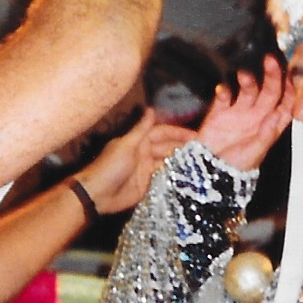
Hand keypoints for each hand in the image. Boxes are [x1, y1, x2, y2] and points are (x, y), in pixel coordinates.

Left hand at [74, 110, 193, 214]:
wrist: (97, 194)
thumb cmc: (110, 166)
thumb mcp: (127, 145)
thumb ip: (141, 129)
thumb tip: (151, 109)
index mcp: (140, 142)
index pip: (163, 133)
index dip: (179, 133)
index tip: (197, 135)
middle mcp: (145, 154)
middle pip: (168, 148)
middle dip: (184, 148)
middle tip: (205, 151)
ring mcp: (147, 171)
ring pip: (168, 163)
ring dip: (182, 163)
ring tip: (201, 164)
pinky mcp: (148, 186)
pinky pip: (165, 179)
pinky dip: (175, 178)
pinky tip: (189, 178)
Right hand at [198, 56, 291, 170]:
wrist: (208, 172)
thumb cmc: (235, 167)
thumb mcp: (254, 153)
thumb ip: (265, 135)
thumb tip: (274, 117)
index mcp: (269, 126)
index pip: (285, 104)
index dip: (289, 90)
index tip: (290, 76)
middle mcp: (257, 116)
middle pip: (269, 92)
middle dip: (272, 76)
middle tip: (270, 61)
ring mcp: (239, 113)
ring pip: (248, 90)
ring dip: (248, 81)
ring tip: (244, 76)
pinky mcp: (220, 112)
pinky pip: (224, 96)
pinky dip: (223, 90)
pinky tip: (223, 89)